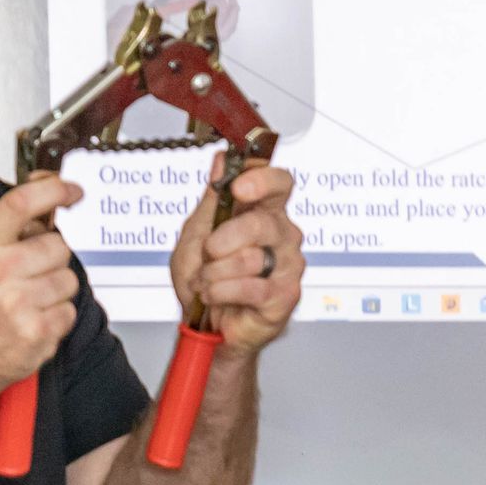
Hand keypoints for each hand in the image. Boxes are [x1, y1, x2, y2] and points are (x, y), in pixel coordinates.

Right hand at [0, 175, 82, 395]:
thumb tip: (41, 209)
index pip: (21, 203)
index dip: (53, 190)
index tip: (70, 190)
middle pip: (57, 245)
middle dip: (50, 256)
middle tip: (32, 269)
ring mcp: (19, 305)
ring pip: (68, 279)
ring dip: (55, 287)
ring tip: (28, 298)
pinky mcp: (37, 334)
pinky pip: (69, 312)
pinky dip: (56, 316)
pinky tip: (32, 319)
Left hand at [169, 154, 302, 356]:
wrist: (205, 324)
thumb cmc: (206, 278)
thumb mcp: (197, 232)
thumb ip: (212, 197)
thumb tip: (221, 160)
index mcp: (264, 212)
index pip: (279, 183)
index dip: (262, 179)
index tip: (238, 186)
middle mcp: (282, 235)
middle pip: (262, 222)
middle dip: (222, 239)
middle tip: (208, 250)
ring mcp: (288, 265)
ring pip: (250, 258)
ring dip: (215, 272)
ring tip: (206, 281)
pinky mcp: (285, 295)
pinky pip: (250, 287)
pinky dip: (221, 292)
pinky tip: (215, 296)